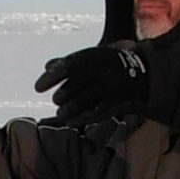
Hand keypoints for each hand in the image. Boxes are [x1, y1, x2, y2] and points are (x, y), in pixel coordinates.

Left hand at [34, 43, 148, 118]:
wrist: (141, 72)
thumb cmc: (108, 64)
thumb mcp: (91, 58)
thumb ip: (69, 62)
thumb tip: (47, 66)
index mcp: (93, 56)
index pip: (68, 66)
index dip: (51, 77)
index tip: (38, 88)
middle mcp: (102, 69)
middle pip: (77, 83)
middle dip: (63, 94)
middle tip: (56, 100)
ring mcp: (110, 85)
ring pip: (85, 98)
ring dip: (70, 108)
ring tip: (60, 113)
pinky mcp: (116, 100)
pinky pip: (97, 111)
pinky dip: (81, 118)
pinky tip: (71, 122)